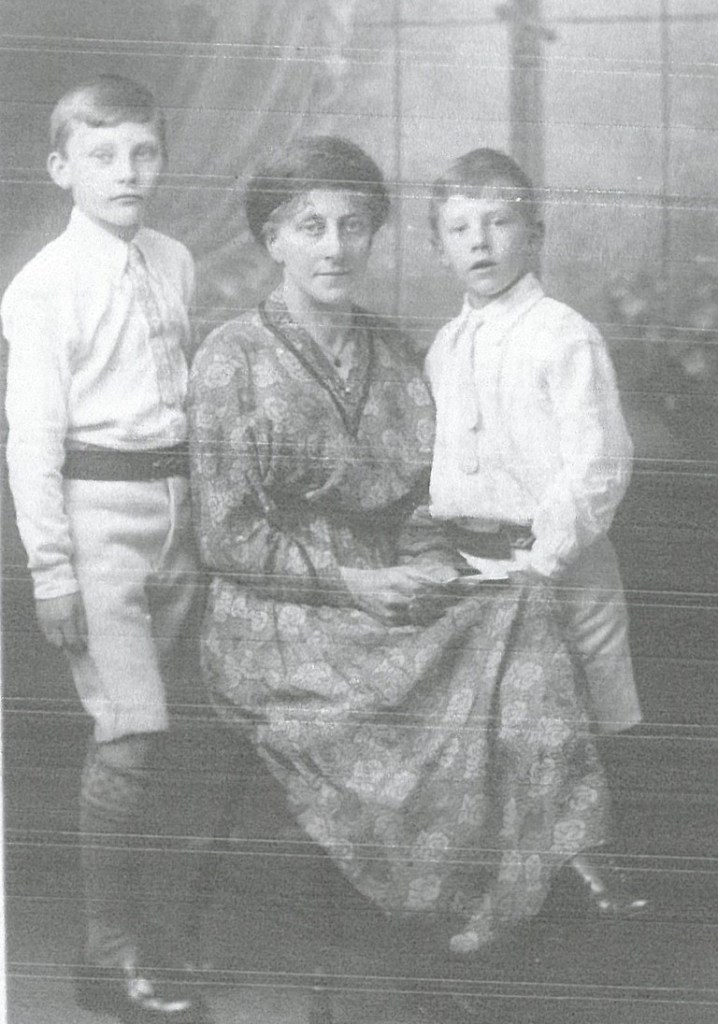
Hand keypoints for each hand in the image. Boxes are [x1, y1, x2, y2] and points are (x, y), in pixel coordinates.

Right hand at [36, 592, 87, 653]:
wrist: (53, 581)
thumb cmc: (71, 593)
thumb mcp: (80, 606)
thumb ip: (82, 622)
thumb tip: (85, 637)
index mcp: (66, 619)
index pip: (72, 641)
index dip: (78, 646)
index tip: (83, 647)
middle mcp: (54, 623)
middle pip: (60, 644)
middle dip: (68, 645)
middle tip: (74, 644)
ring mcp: (45, 621)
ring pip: (51, 640)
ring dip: (59, 641)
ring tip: (65, 637)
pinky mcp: (39, 618)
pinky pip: (45, 632)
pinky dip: (51, 634)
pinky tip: (57, 630)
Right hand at [340, 563, 458, 624]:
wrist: (359, 589)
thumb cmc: (387, 578)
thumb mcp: (406, 571)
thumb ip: (427, 575)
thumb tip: (453, 578)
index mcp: (406, 579)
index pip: (437, 585)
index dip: (455, 587)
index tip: (472, 586)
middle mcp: (401, 594)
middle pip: (434, 602)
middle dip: (450, 601)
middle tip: (466, 600)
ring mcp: (395, 610)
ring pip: (425, 615)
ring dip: (438, 613)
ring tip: (446, 609)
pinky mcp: (390, 621)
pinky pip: (413, 623)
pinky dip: (422, 620)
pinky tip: (426, 615)